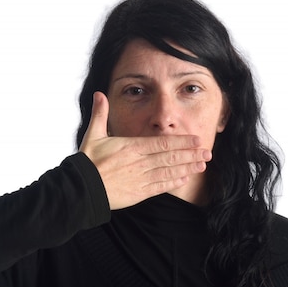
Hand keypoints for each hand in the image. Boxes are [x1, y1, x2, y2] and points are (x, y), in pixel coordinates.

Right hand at [79, 92, 211, 209]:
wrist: (80, 189)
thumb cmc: (87, 162)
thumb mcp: (93, 135)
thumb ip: (100, 114)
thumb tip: (99, 93)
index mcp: (131, 147)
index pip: (162, 143)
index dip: (181, 142)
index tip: (196, 140)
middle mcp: (139, 162)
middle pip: (170, 157)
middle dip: (190, 154)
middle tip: (207, 152)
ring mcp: (140, 179)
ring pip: (169, 172)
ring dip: (187, 167)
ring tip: (202, 164)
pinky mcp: (138, 193)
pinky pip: (160, 187)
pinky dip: (174, 182)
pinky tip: (185, 178)